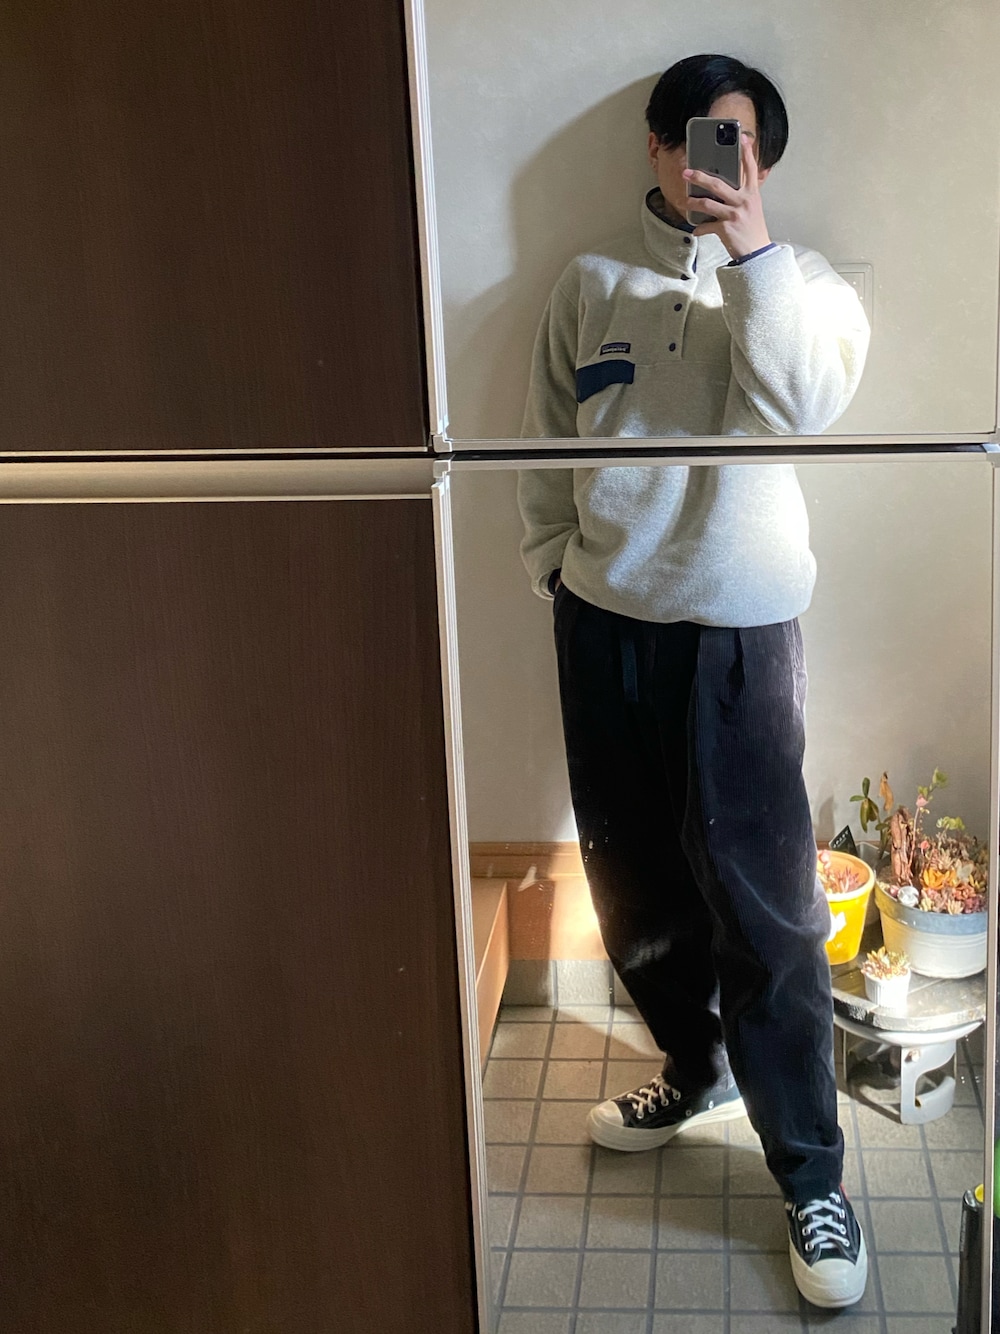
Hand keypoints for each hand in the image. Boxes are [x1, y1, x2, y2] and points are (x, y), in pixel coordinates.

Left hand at [683, 133, 770, 259]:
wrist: (757, 253)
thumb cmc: (752, 229)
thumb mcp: (752, 208)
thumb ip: (742, 195)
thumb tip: (723, 187)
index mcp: (752, 193)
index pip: (750, 169)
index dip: (746, 153)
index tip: (742, 139)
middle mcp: (744, 200)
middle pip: (718, 183)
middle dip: (699, 177)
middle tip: (686, 172)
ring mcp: (734, 214)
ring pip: (708, 203)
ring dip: (693, 203)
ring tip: (686, 202)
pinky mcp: (726, 228)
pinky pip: (706, 226)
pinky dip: (699, 229)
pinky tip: (696, 230)